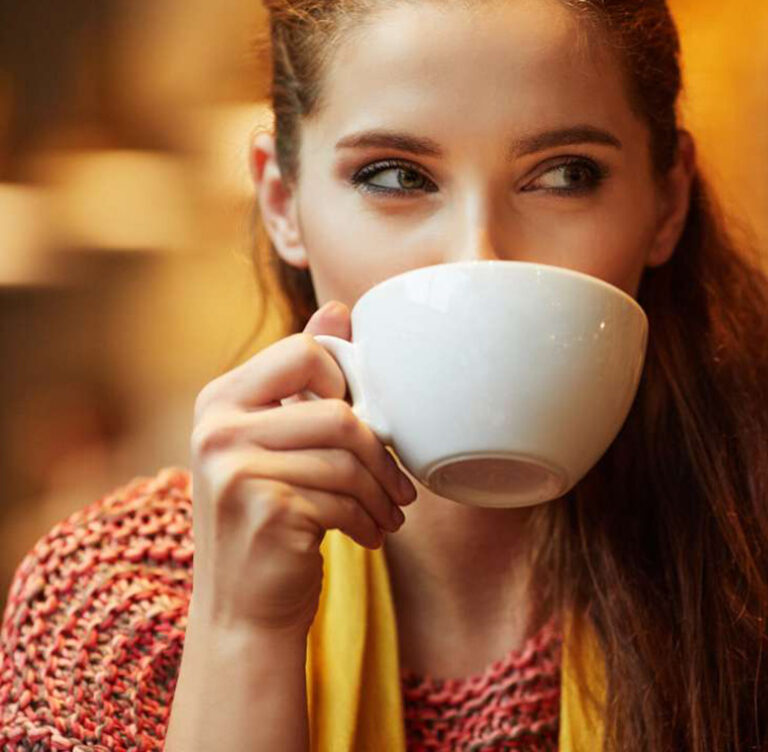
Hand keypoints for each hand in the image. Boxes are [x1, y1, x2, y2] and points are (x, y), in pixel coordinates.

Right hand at [187, 300, 416, 635]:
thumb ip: (303, 380)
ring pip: (347, 459)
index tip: (360, 423)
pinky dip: (368, 521)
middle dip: (380, 453)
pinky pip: (344, 499)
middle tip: (398, 484)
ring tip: (388, 513)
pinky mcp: (264, 511)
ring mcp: (234, 470)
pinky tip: (370, 535)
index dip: (346, 383)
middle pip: (337, 411)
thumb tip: (338, 308)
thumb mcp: (278, 443)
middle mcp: (217, 428)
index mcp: (220, 398)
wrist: (243, 609)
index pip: (304, 351)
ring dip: (382, 493)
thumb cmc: (272, 517)